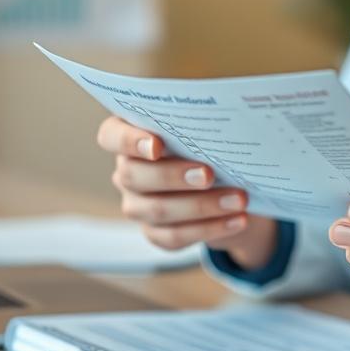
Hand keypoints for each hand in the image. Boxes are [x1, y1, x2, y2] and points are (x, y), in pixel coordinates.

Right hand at [97, 115, 277, 268]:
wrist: (229, 183)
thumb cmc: (211, 143)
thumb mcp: (207, 129)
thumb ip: (203, 123)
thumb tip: (230, 114)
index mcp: (131, 135)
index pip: (111, 135)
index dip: (129, 141)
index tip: (157, 146)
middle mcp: (127, 171)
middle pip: (134, 175)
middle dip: (173, 176)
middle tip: (209, 174)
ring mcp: (137, 204)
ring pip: (157, 210)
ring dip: (201, 205)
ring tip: (237, 200)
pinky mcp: (155, 232)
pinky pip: (175, 236)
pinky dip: (210, 228)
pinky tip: (238, 219)